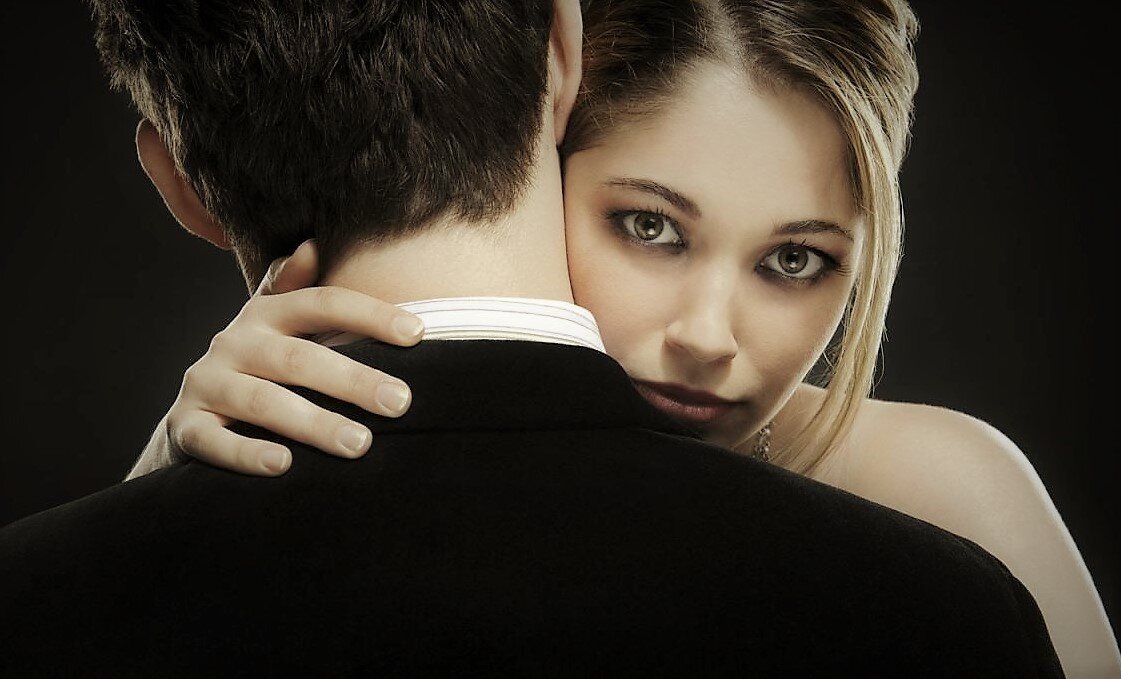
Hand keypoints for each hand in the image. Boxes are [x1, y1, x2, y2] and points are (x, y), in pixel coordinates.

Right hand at [126, 239, 422, 478]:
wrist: (193, 416)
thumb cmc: (258, 366)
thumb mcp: (277, 324)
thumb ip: (297, 287)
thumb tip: (315, 244)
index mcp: (265, 313)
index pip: (322, 304)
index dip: (370, 315)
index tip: (418, 332)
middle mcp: (233, 342)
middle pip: (298, 358)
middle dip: (352, 380)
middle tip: (399, 402)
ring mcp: (206, 384)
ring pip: (262, 402)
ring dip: (313, 423)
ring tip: (359, 444)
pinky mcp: (185, 426)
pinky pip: (214, 441)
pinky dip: (248, 454)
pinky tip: (284, 465)